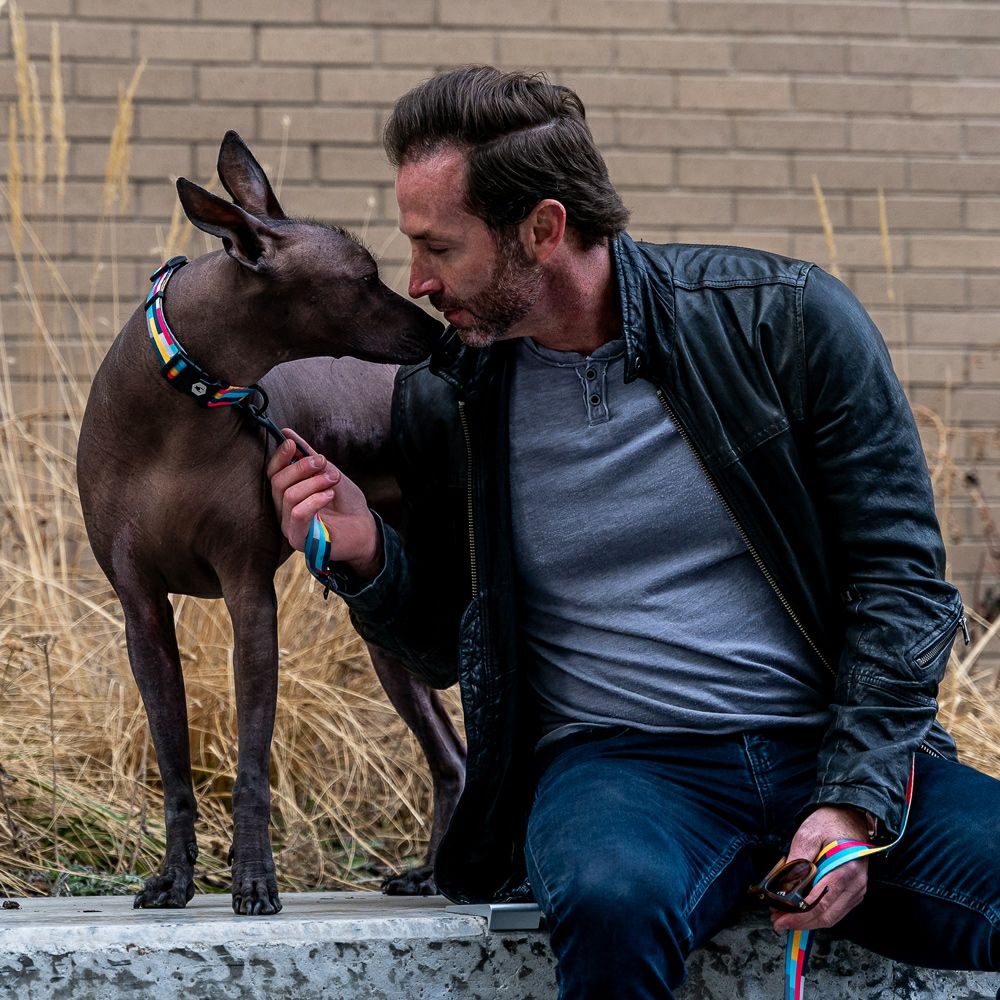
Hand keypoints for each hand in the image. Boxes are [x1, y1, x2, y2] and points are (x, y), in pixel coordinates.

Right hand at [266, 430, 382, 581]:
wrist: (365, 527)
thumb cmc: (346, 502)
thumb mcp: (328, 472)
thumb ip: (308, 456)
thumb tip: (287, 433)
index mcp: (288, 492)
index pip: (273, 473)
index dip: (280, 457)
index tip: (292, 444)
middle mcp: (284, 509)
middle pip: (278, 482)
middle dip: (301, 467)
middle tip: (324, 463)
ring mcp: (289, 525)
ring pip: (289, 496)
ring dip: (314, 482)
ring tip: (333, 480)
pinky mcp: (298, 539)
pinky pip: (297, 514)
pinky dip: (314, 500)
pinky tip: (329, 495)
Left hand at [770, 805, 869, 932]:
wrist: (851, 817)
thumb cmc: (830, 823)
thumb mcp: (808, 834)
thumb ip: (797, 859)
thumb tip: (783, 884)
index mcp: (846, 871)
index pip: (819, 902)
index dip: (798, 914)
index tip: (779, 917)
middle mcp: (856, 885)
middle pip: (826, 916)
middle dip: (800, 922)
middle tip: (777, 921)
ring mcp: (857, 890)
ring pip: (832, 917)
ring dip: (808, 921)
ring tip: (784, 917)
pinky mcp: (854, 892)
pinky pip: (836, 910)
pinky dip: (818, 914)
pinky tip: (801, 911)